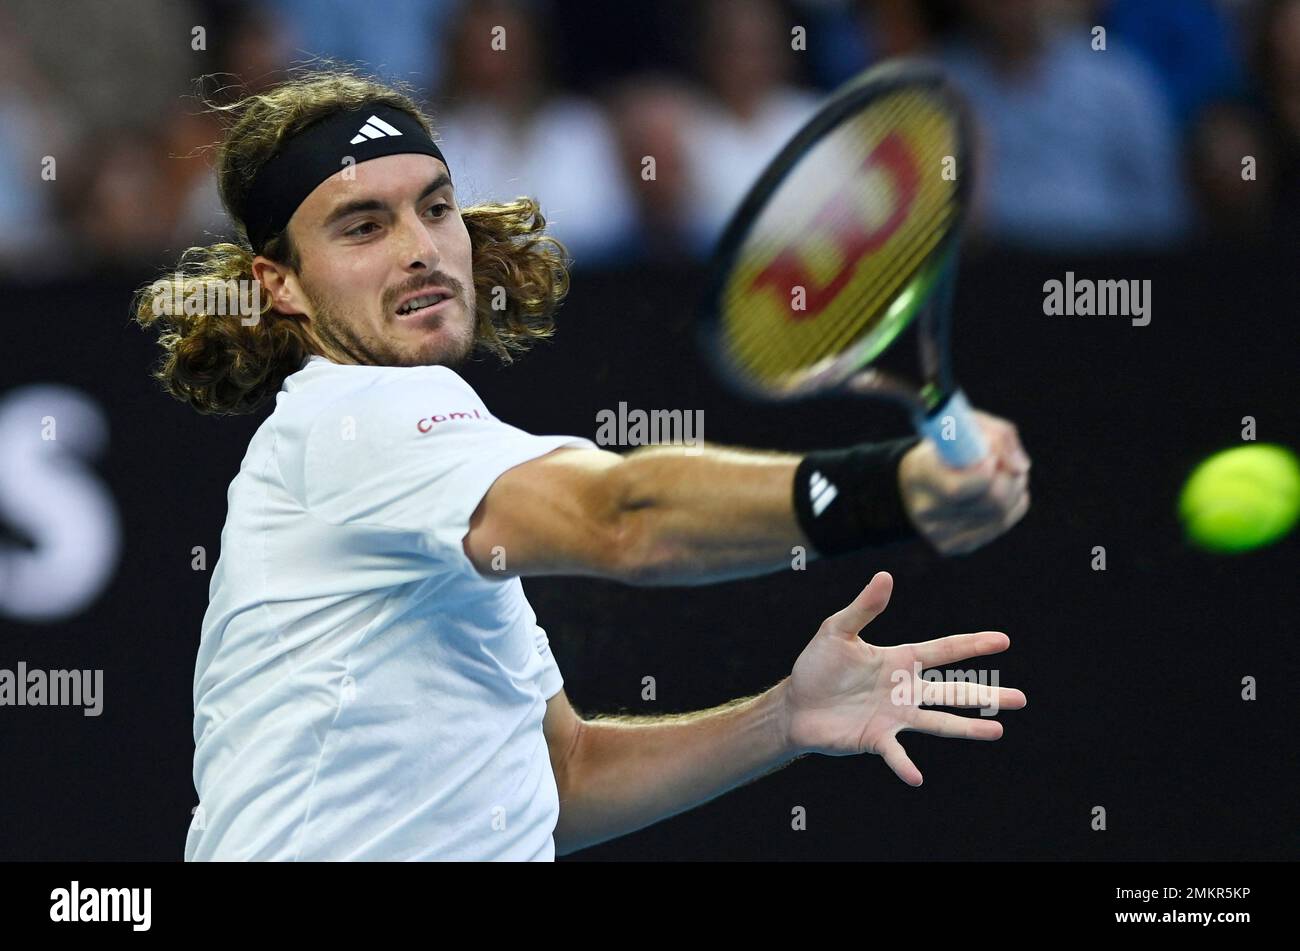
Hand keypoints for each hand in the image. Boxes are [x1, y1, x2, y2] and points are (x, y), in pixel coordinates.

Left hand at [777, 572, 1025, 785]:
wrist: (795, 705)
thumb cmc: (817, 665)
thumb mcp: (837, 631)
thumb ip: (863, 608)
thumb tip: (885, 576)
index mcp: (899, 660)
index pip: (943, 650)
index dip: (972, 645)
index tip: (1003, 640)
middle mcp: (905, 690)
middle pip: (953, 691)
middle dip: (986, 694)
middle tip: (1021, 699)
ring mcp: (894, 717)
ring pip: (938, 722)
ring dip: (967, 728)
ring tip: (997, 731)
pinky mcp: (876, 739)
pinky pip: (896, 753)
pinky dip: (905, 765)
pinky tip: (917, 778)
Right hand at [899, 410, 1029, 554]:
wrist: (917, 478)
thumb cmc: (947, 446)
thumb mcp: (967, 425)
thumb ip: (998, 436)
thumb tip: (1020, 467)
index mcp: (921, 474)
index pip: (960, 488)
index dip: (988, 471)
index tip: (991, 456)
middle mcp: (925, 509)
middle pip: (992, 503)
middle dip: (1011, 479)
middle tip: (1008, 463)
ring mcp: (938, 533)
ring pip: (1001, 515)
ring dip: (1015, 489)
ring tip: (1005, 472)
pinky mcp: (953, 545)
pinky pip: (1001, 525)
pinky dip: (1012, 505)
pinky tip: (1003, 491)